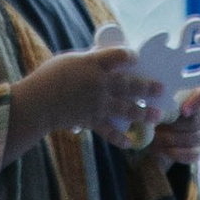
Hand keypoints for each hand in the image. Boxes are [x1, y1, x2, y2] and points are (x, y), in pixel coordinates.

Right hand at [8, 42, 151, 152]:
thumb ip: (89, 62)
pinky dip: (120, 138)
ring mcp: (98, 103)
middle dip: (147, 87)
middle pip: (130, 84)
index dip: (130, 56)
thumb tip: (102, 61)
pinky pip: (110, 131)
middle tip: (161, 89)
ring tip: (155, 115)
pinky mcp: (92, 120)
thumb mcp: (70, 61)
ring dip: (143, 112)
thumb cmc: (49, 77)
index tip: (137, 57)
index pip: (119, 56)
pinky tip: (130, 143)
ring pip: (126, 108)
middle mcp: (100, 83)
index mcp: (94, 63)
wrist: (38, 103)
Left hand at [154, 87, 199, 165]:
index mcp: (199, 94)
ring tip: (156, 137)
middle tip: (158, 125)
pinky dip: (177, 153)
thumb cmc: (160, 110)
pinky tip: (165, 150)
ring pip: (195, 137)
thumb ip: (163, 102)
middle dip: (177, 124)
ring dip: (173, 139)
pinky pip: (193, 154)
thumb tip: (156, 111)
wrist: (157, 132)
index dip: (198, 102)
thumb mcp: (160, 103)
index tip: (183, 111)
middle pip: (199, 119)